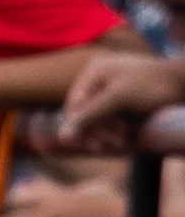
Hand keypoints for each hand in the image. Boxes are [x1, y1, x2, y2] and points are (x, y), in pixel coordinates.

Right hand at [57, 45, 184, 150]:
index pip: (75, 104)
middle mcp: (101, 78)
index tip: (95, 145)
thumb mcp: (118, 100)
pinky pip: (114, 118)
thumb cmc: (153, 86)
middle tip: (114, 145)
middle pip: (86, 112)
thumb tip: (62, 137)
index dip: (81, 126)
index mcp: (95, 71)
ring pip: (101, 118)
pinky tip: (127, 136)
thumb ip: (89, 116)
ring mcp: (114, 89)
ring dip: (109, 133)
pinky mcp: (127, 101)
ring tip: (123, 142)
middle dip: (99, 130)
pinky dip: (118, 130)